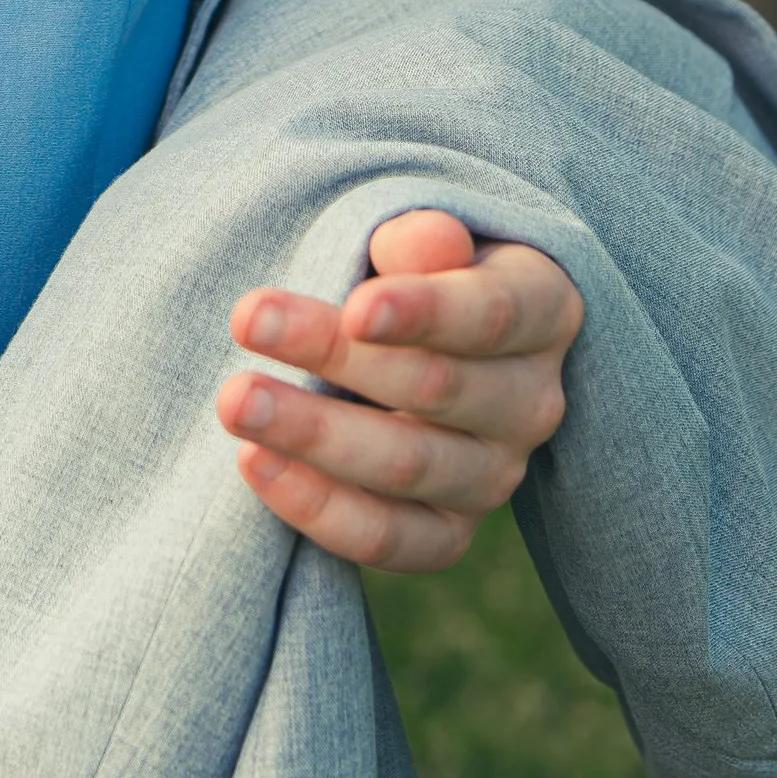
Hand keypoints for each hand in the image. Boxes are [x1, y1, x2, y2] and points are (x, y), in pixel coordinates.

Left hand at [217, 209, 584, 571]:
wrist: (403, 346)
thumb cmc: (405, 272)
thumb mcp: (416, 239)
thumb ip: (420, 240)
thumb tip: (430, 244)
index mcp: (542, 310)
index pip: (492, 315)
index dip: (427, 313)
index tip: (356, 308)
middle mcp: (531, 401)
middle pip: (435, 387)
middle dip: (335, 355)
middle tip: (246, 321)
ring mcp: (494, 476)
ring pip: (405, 467)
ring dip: (312, 435)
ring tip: (234, 400)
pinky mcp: (446, 533)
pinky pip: (388, 538)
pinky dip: (317, 507)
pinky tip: (254, 463)